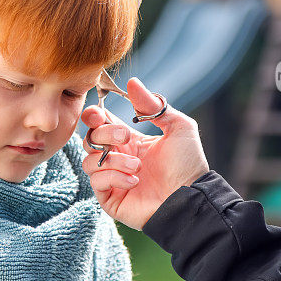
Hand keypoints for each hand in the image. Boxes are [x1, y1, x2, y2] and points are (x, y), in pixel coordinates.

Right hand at [81, 77, 208, 229]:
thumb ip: (154, 105)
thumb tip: (132, 82)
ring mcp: (112, 179)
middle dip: (105, 133)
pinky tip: (135, 181)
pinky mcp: (110, 198)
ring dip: (113, 159)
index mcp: (129, 140)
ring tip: (137, 166)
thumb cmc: (188, 164)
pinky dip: (114, 178)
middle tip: (126, 136)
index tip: (98, 113)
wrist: (191, 197)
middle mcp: (117, 158)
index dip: (93, 116)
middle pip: (89, 139)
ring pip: (89, 161)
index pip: (99, 123)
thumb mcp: (178, 127)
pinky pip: (96, 182)